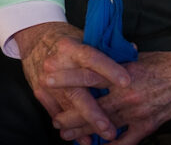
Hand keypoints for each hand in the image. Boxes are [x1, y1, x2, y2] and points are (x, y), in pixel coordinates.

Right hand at [14, 21, 130, 144]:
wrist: (37, 38)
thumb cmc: (69, 40)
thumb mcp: (86, 36)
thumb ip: (108, 47)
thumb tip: (134, 50)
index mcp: (72, 48)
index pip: (93, 58)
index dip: (110, 70)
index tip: (126, 82)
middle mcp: (57, 65)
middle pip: (78, 91)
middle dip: (95, 112)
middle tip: (110, 127)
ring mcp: (46, 81)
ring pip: (68, 107)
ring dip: (85, 125)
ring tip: (103, 136)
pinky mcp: (40, 93)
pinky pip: (56, 114)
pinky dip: (71, 127)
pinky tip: (84, 139)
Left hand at [52, 51, 170, 143]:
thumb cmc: (168, 63)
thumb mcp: (141, 57)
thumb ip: (120, 61)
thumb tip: (101, 58)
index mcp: (124, 73)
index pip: (90, 76)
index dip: (68, 78)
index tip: (49, 79)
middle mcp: (127, 94)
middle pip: (91, 106)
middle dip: (69, 113)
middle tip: (54, 119)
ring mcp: (137, 112)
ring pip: (102, 125)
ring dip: (82, 131)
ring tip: (66, 135)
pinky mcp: (147, 125)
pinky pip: (125, 141)